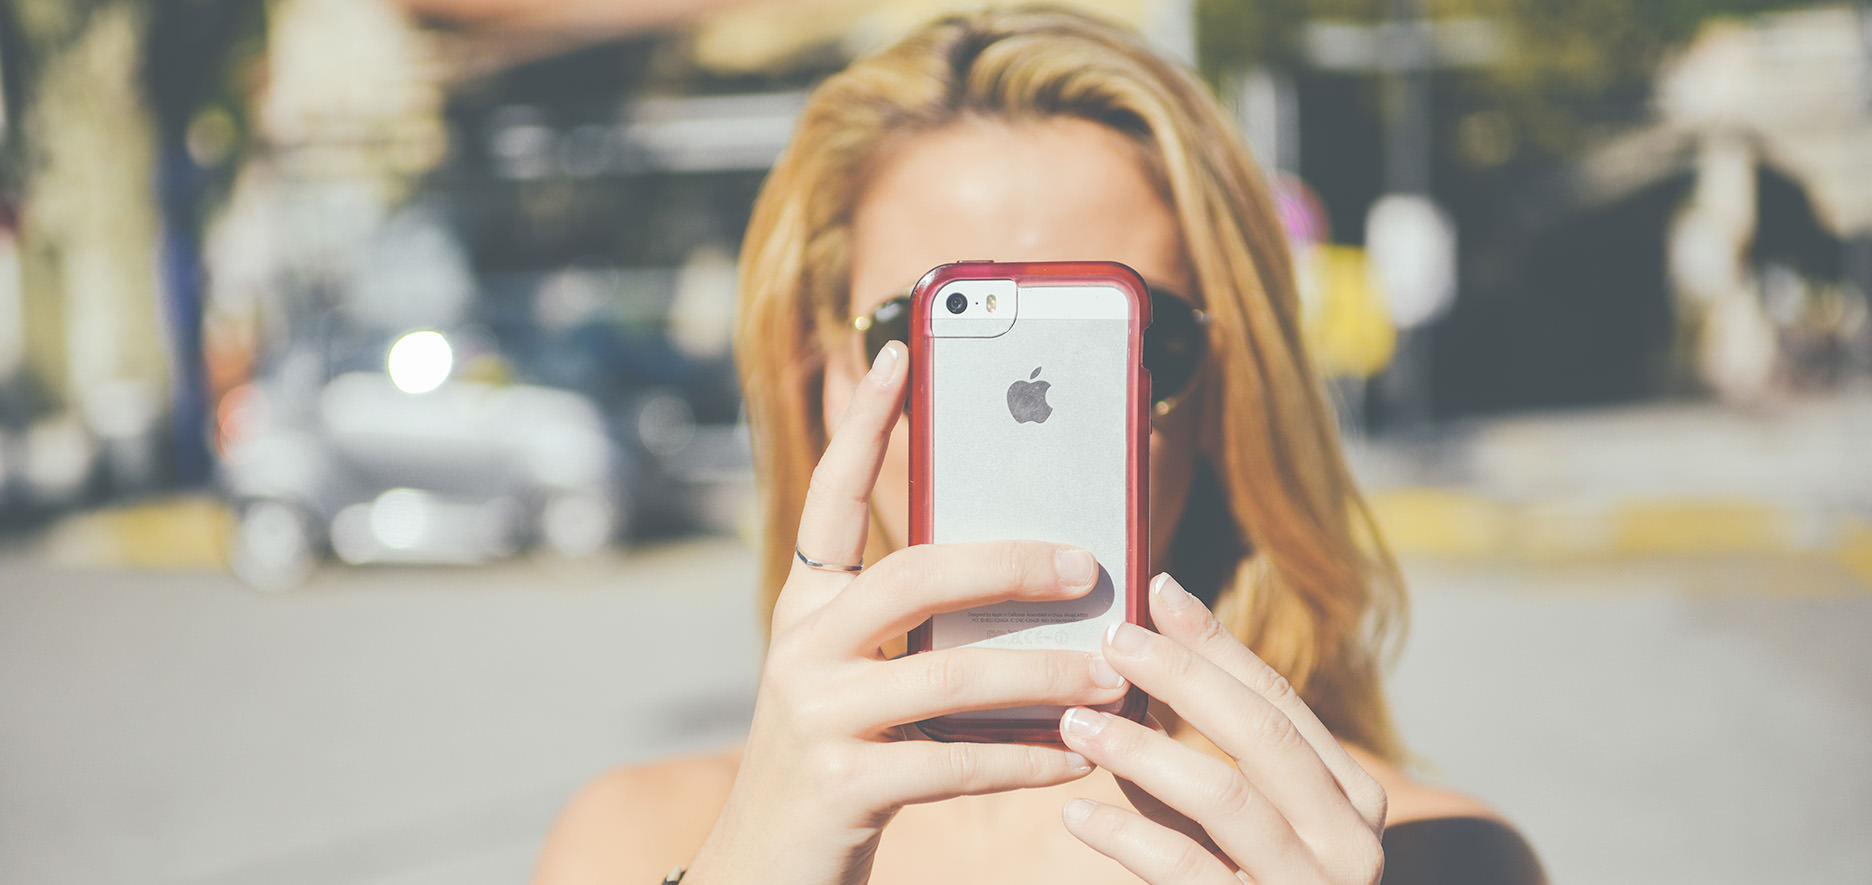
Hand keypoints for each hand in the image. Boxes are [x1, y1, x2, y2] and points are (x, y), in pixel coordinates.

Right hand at [685, 342, 1128, 884]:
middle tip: (1086, 566)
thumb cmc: (838, 765)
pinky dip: (1027, 755)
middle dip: (1010, 563)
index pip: (830, 499)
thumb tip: (1038, 585)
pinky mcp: (839, 782)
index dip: (864, 427)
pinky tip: (1074, 753)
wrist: (761, 873)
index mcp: (805, 609)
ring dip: (1046, 675)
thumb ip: (918, 633)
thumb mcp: (861, 683)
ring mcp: (812, 715)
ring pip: (950, 674)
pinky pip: (957, 760)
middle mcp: (798, 647)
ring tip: (1113, 675)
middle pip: (912, 575)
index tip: (898, 353)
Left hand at [1056, 573, 1388, 883]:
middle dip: (1183, 679)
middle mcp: (1349, 841)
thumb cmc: (1244, 884)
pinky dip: (1128, 839)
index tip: (1155, 592)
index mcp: (1350, 796)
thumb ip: (1204, 742)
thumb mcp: (1237, 813)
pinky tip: (1078, 815)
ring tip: (1076, 724)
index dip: (1215, 643)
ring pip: (1228, 799)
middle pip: (1263, 736)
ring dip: (1142, 752)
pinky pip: (1188, 873)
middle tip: (1111, 642)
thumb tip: (1142, 634)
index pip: (1280, 701)